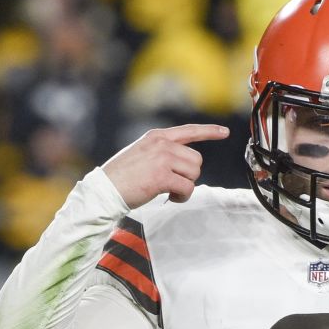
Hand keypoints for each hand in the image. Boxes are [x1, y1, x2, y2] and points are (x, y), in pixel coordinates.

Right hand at [101, 124, 229, 206]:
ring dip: (186, 186)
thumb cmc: (121, 177)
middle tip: (173, 184)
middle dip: (189, 175)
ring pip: (194, 173)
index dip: (209, 131)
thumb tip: (184, 163)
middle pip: (196, 159)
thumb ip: (161, 152)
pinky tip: (169, 197)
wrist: (104, 190)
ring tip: (169, 191)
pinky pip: (187, 187)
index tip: (225, 131)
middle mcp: (161, 144)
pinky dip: (182, 196)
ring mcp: (162, 159)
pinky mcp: (162, 176)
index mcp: (156, 137)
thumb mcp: (141, 154)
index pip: (189, 130)